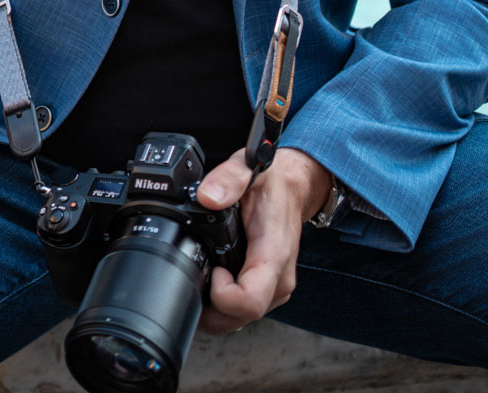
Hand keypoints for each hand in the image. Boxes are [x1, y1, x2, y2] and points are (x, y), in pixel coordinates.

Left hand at [192, 147, 330, 332]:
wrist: (293, 189)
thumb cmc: (272, 183)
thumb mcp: (249, 168)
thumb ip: (229, 179)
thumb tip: (207, 197)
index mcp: (274, 255)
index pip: (249, 303)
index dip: (221, 295)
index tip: (212, 270)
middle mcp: (278, 280)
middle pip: (240, 318)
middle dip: (210, 309)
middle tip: (194, 277)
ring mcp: (274, 287)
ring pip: (240, 319)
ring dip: (215, 310)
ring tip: (199, 280)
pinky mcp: (268, 289)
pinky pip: (243, 311)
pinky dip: (222, 304)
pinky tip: (209, 283)